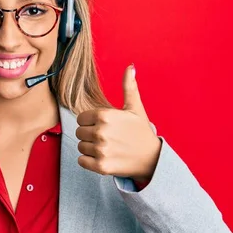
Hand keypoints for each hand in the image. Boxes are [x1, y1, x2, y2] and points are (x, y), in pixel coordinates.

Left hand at [75, 64, 160, 183]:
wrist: (153, 159)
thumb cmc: (141, 132)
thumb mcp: (135, 108)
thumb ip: (129, 87)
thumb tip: (130, 66)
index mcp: (105, 115)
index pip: (81, 118)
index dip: (91, 122)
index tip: (104, 126)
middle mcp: (101, 132)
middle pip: (79, 132)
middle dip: (90, 135)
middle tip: (106, 138)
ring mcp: (101, 150)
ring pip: (80, 147)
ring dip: (90, 148)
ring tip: (106, 148)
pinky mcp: (101, 166)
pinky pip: (81, 161)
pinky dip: (89, 161)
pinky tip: (103, 158)